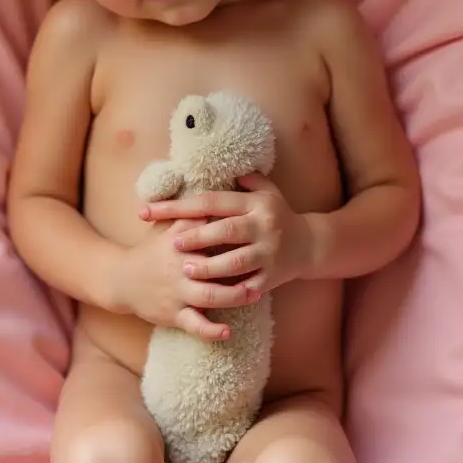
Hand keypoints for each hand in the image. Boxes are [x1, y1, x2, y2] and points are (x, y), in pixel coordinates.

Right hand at [115, 219, 256, 342]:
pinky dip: (211, 331)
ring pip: (209, 296)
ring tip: (253, 294)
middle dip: (238, 266)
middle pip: (212, 264)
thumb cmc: (154, 249)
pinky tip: (227, 332)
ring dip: (233, 296)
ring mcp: (177, 292)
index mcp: (180, 241)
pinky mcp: (173, 314)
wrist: (122, 279)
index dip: (231, 231)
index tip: (256, 230)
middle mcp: (179, 266)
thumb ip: (193, 211)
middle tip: (265, 265)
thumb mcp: (168, 225)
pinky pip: (195, 325)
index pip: (208, 232)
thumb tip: (221, 189)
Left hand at [140, 174, 312, 294]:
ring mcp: (269, 252)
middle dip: (196, 238)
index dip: (179, 206)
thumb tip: (224, 169)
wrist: (312, 244)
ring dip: (210, 267)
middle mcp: (263, 226)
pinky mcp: (273, 275)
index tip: (150, 210)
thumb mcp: (267, 193)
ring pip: (236, 261)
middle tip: (172, 245)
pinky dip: (232, 290)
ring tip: (187, 270)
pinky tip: (214, 293)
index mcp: (255, 204)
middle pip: (225, 230)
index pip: (211, 201)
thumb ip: (245, 180)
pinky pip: (250, 284)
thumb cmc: (278, 216)